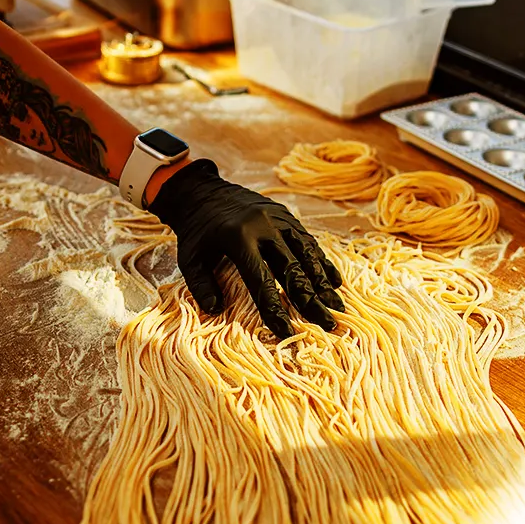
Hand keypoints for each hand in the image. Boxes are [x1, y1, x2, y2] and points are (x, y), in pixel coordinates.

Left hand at [149, 160, 343, 338]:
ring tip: (336, 305)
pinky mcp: (287, 215)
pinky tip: (334, 281)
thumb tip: (217, 310)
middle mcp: (263, 226)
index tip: (287, 331)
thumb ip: (201, 286)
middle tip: (326, 323)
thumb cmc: (197, 233)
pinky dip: (322, 262)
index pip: (261, 280)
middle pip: (292, 269)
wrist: (204, 192)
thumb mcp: (188, 259)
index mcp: (238, 238)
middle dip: (310, 299)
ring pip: (307, 253)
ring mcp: (279, 218)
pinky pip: (308, 241)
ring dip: (322, 282)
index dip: (275, 308)